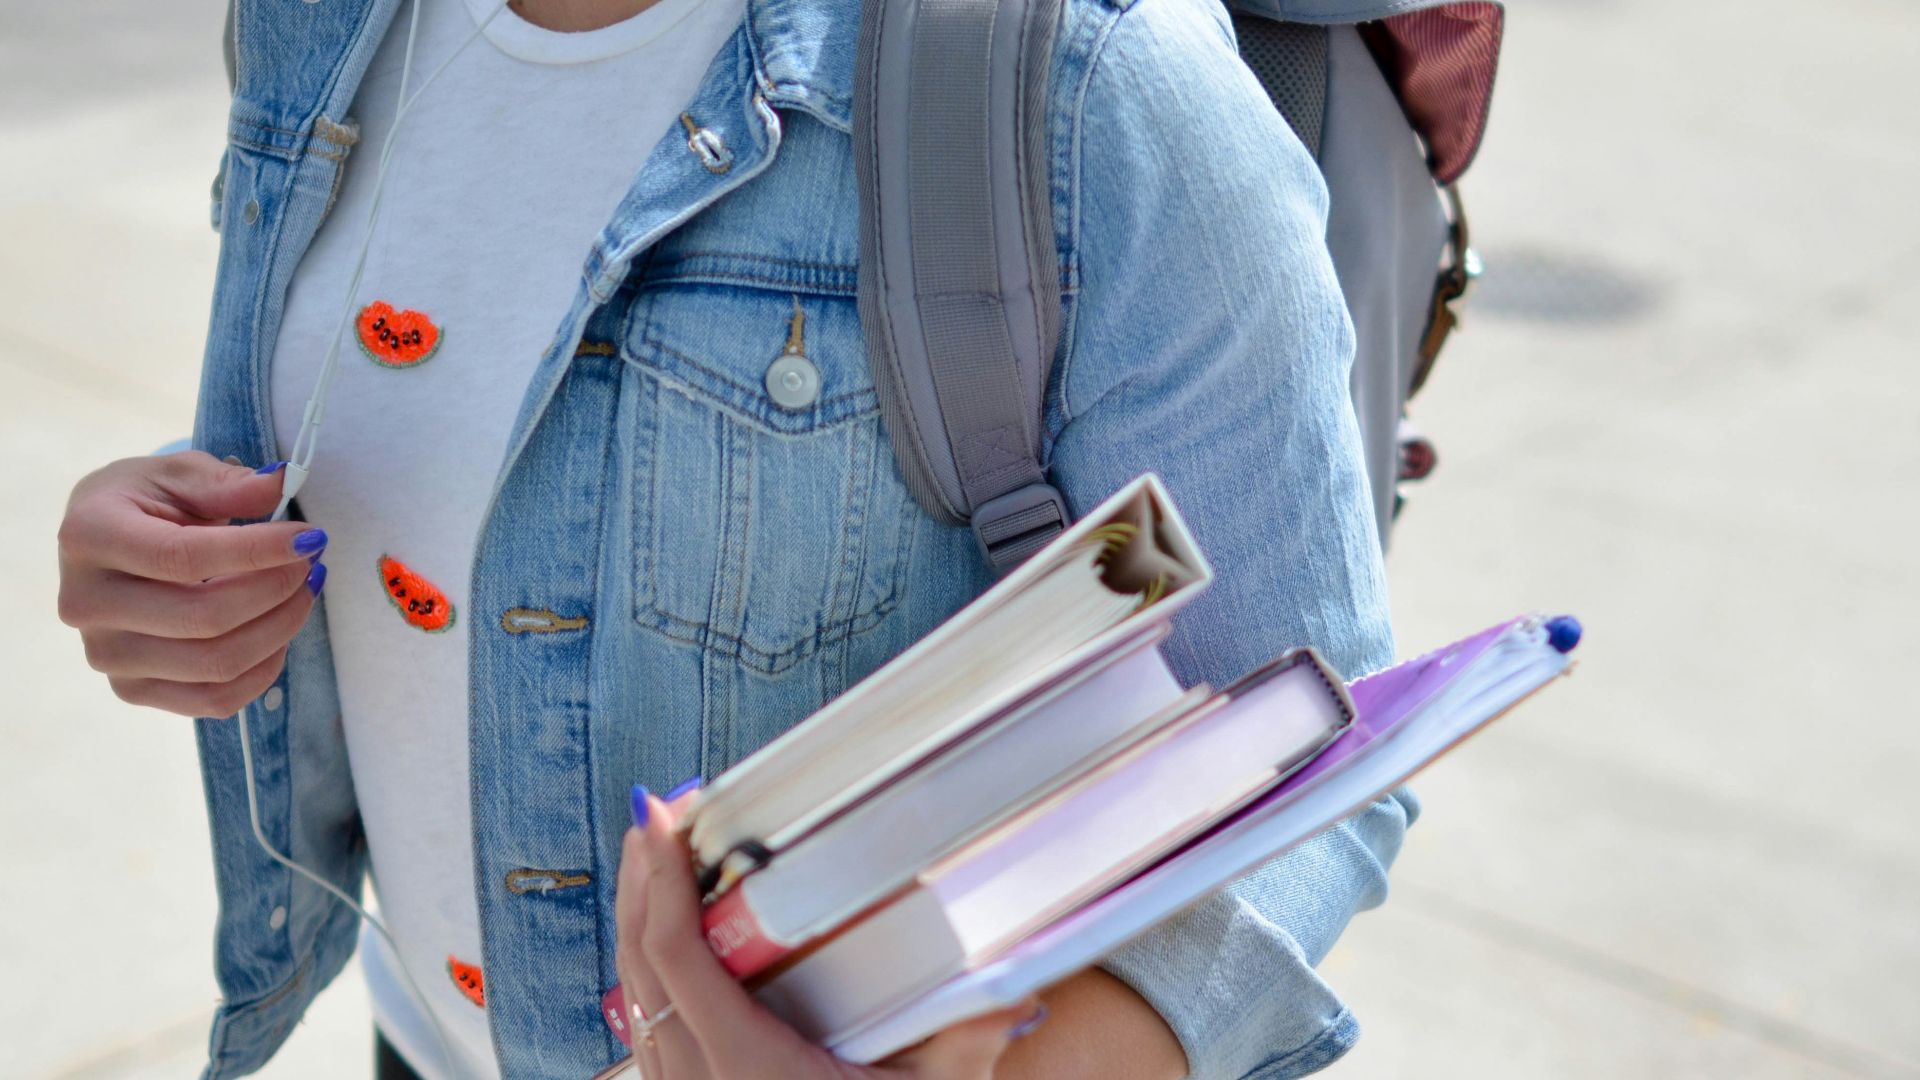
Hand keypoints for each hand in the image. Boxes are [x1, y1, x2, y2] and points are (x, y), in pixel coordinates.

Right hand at [57, 451, 328, 717]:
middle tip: (311, 563)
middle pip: (205, 618)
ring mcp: (107, 655)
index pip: (183, 557)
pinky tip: (279, 632)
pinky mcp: (132, 689)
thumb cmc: (145, 503)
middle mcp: (86, 603)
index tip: (310, 537)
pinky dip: (263, 670)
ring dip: (280, 628)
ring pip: (216, 664)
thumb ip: (227, 483)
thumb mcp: (179, 474)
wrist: (105, 544)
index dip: (258, 551)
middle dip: (277, 590)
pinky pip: (215, 700)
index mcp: (89, 537)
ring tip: (303, 592)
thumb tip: (281, 484)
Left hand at [615, 787, 1043, 1079]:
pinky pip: (652, 1034)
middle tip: (656, 816)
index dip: (661, 882)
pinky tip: (668, 946)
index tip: (663, 818)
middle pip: (639, 968)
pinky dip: (652, 976)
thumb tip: (1017, 993)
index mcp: (751, 1072)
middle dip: (641, 883)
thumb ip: (967, 1043)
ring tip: (658, 862)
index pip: (677, 958)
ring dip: (640, 925)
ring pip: (636, 1001)